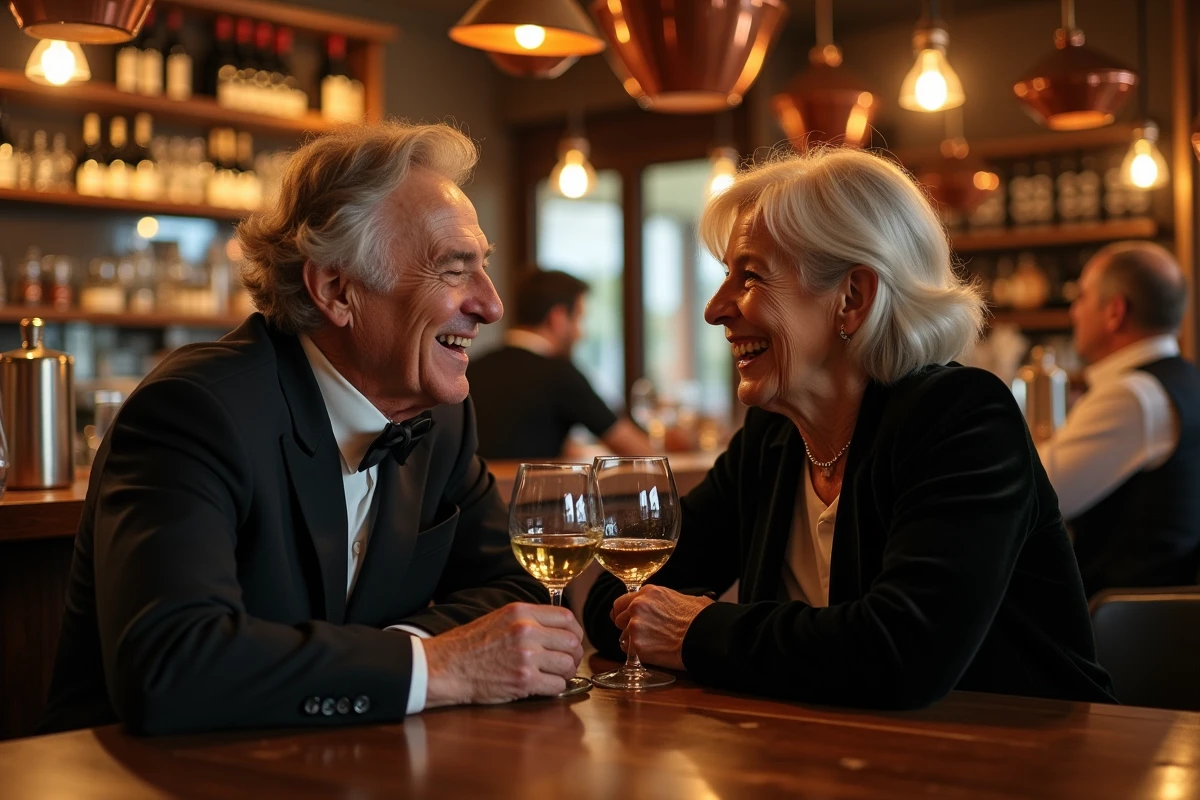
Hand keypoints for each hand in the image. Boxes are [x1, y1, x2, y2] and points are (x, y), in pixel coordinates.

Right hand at [423, 603, 583, 707]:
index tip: (573, 641)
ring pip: (568, 665)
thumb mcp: (500, 618)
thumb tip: (557, 629)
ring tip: (554, 676)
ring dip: (565, 674)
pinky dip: (555, 689)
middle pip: (572, 642)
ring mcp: (526, 656)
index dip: (575, 632)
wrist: (446, 667)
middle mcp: (526, 631)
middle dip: (573, 655)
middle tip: (566, 663)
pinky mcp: (523, 680)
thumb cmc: (470, 645)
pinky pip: (556, 686)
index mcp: (521, 612)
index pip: (566, 617)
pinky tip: (543, 687)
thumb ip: (528, 620)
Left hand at [611, 585, 712, 670]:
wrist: (705, 636)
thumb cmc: (701, 617)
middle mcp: (637, 606)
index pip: (621, 603)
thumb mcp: (683, 597)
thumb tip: (672, 604)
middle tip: (644, 634)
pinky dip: (639, 654)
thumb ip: (665, 600)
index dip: (624, 613)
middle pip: (618, 620)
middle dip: (627, 627)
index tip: (627, 620)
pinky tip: (654, 653)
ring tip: (654, 645)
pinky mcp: (637, 646)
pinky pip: (629, 652)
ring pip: (623, 637)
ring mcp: (635, 626)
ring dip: (634, 642)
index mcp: (647, 593)